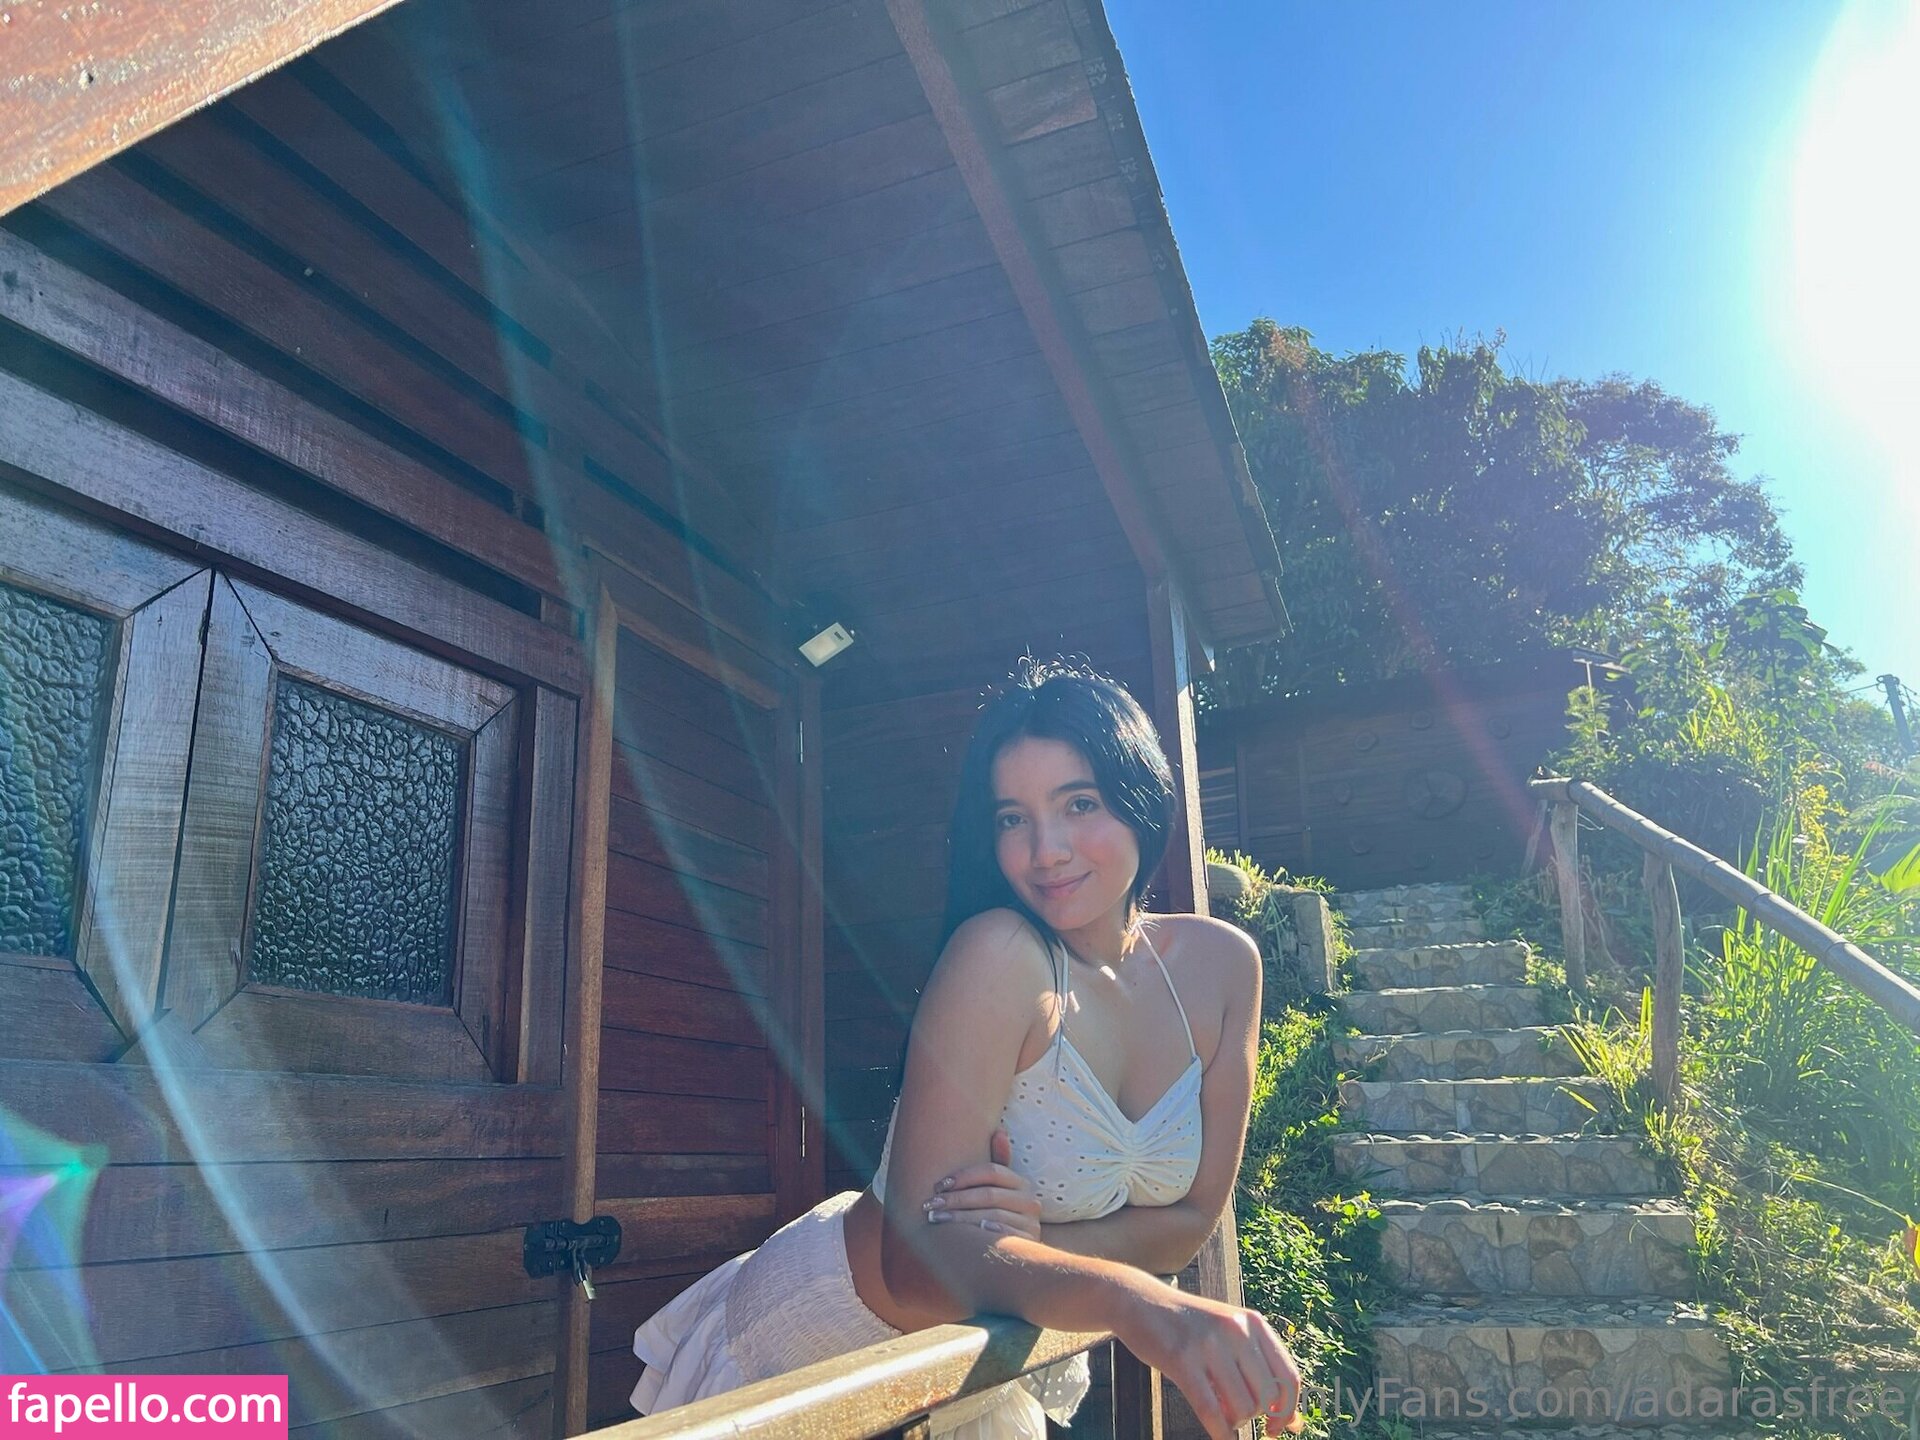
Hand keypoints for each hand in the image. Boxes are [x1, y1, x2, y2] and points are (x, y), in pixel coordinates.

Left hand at [923, 1127, 1042, 1239]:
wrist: (1016, 1254)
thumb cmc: (999, 1215)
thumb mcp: (999, 1190)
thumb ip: (997, 1162)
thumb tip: (1000, 1131)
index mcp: (1021, 1183)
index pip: (992, 1171)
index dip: (963, 1176)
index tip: (938, 1185)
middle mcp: (1030, 1201)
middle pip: (989, 1194)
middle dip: (956, 1199)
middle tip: (931, 1205)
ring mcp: (1031, 1224)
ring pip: (992, 1215)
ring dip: (961, 1218)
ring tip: (937, 1220)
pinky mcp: (1027, 1244)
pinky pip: (1003, 1237)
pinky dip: (984, 1233)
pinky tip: (966, 1235)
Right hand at [1118, 1284, 1302, 1439]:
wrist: (1140, 1301)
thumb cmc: (1189, 1326)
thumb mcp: (1229, 1335)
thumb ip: (1260, 1371)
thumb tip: (1294, 1423)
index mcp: (1253, 1322)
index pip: (1289, 1377)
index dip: (1287, 1410)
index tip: (1277, 1427)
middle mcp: (1235, 1329)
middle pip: (1266, 1397)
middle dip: (1256, 1416)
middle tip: (1238, 1416)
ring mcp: (1208, 1343)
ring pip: (1241, 1407)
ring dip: (1234, 1422)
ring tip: (1221, 1413)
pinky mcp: (1181, 1359)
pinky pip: (1211, 1410)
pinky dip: (1221, 1433)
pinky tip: (1220, 1436)